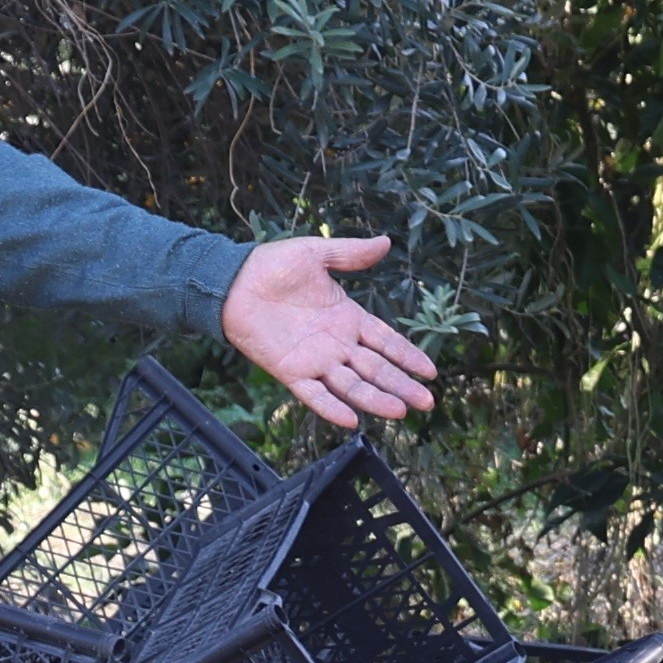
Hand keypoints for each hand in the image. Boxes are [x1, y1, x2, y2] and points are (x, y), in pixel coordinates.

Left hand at [218, 235, 440, 429]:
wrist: (232, 282)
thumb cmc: (272, 266)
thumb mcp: (316, 254)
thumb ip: (351, 254)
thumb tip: (386, 242)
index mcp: (347, 317)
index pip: (386, 341)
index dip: (408, 356)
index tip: (430, 373)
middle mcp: (336, 344)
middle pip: (377, 369)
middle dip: (402, 385)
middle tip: (427, 402)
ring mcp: (315, 360)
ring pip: (352, 385)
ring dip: (376, 400)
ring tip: (400, 412)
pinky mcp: (291, 371)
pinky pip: (314, 395)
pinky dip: (331, 408)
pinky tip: (351, 420)